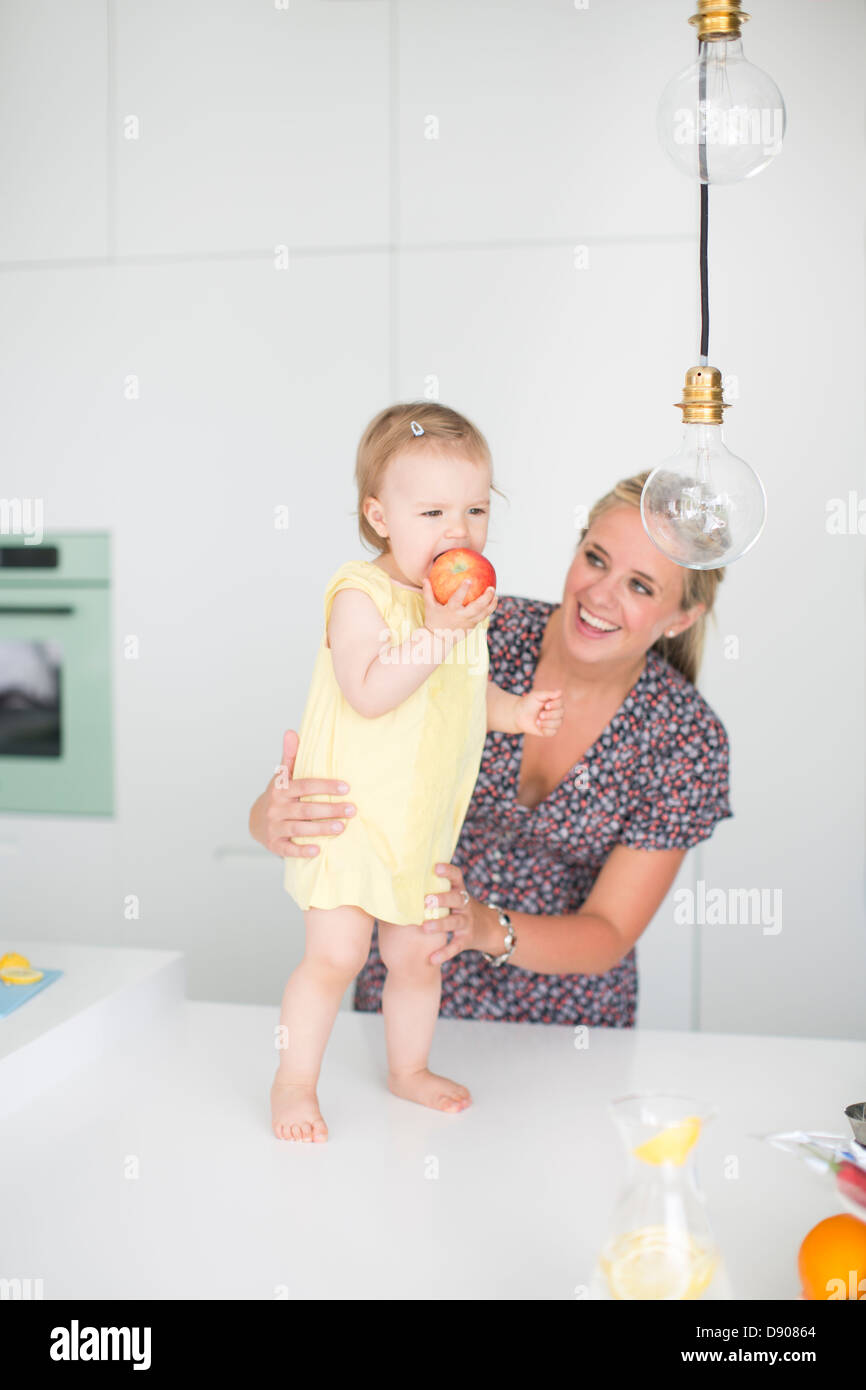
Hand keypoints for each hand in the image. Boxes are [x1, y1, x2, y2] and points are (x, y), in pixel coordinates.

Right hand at [248, 730, 354, 857]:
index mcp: (280, 789)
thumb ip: (290, 755)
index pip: (304, 786)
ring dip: (321, 828)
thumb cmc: (279, 795)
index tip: (346, 787)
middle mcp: (276, 808)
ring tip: (342, 827)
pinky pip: (288, 849)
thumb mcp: (283, 776)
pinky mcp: (274, 844)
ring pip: (299, 828)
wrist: (256, 821)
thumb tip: (291, 731)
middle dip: (330, 809)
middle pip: (305, 809)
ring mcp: (274, 827)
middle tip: (352, 810)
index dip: (325, 787)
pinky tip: (318, 849)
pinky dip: (302, 850)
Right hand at [420, 575, 496, 640]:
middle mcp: (461, 617)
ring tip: (496, 596)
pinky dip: (488, 611)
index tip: (469, 580)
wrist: (438, 640)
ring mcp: (468, 623)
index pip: (457, 598)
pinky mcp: (471, 628)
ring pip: (483, 614)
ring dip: (491, 605)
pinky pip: (482, 618)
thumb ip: (428, 592)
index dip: (463, 589)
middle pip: (477, 607)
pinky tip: (492, 603)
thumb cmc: (433, 621)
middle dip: (486, 597)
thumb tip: (425, 578)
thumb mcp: (429, 607)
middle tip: (491, 588)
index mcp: (450, 610)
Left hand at [421, 861, 499, 964]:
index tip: (436, 867)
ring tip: (425, 927)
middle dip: (443, 898)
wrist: (489, 928)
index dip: (448, 871)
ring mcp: (467, 922)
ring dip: (440, 924)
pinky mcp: (467, 939)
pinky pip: (455, 947)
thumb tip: (401, 881)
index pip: (457, 877)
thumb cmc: (459, 908)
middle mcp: (465, 904)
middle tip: (427, 900)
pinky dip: (444, 953)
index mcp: (459, 890)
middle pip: (457, 898)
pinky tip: (432, 959)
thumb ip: (435, 888)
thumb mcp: (454, 895)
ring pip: (455, 922)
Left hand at [514, 688, 563, 737]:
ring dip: (547, 722)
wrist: (519, 715)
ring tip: (537, 720)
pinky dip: (545, 729)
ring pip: (558, 723)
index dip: (555, 705)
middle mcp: (557, 711)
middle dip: (550, 715)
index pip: (561, 703)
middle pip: (561, 713)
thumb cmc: (528, 703)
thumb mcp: (536, 695)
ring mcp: (555, 721)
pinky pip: (553, 732)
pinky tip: (538, 726)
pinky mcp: (550, 731)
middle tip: (540, 714)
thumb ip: (548, 693)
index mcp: (555, 701)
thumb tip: (560, 692)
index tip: (545, 705)